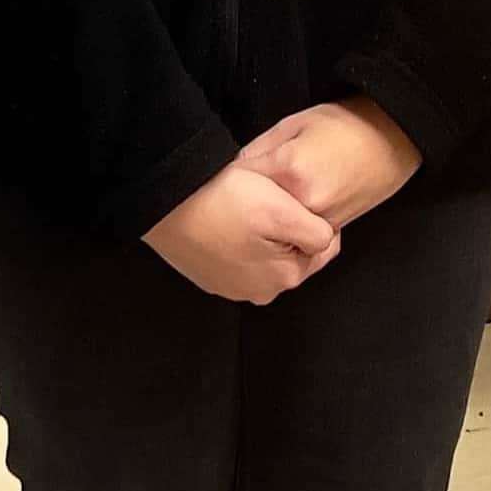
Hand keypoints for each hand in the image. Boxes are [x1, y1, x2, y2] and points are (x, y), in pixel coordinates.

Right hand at [144, 160, 340, 304]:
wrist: (163, 202)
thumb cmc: (222, 201)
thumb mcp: (282, 209)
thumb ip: (316, 232)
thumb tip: (327, 240)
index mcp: (283, 277)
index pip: (323, 247)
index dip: (313, 217)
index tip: (293, 199)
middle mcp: (259, 291)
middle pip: (293, 253)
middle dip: (287, 227)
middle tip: (267, 198)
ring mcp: (231, 286)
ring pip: (265, 254)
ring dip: (262, 233)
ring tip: (244, 205)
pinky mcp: (208, 275)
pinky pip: (237, 255)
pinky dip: (237, 238)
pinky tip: (226, 216)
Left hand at [235, 97, 420, 228]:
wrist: (392, 139)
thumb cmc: (344, 124)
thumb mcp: (294, 123)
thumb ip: (260, 148)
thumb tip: (234, 170)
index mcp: (290, 170)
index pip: (242, 183)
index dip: (230, 180)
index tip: (224, 180)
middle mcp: (304, 203)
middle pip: (257, 211)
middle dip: (247, 203)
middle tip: (237, 194)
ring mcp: (321, 221)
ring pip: (277, 228)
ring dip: (268, 218)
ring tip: (266, 201)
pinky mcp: (333, 230)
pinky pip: (300, 234)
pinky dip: (290, 226)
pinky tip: (290, 209)